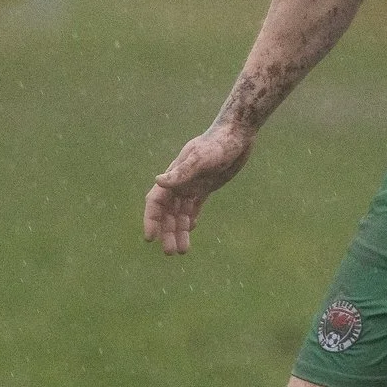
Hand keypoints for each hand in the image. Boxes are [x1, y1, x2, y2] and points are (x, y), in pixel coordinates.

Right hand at [143, 122, 254, 254]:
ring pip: (181, 214)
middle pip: (167, 213)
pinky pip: (193, 207)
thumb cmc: (218, 143)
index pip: (156, 202)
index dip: (150, 220)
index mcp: (174, 176)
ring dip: (179, 231)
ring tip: (183, 251)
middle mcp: (180, 183)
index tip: (150, 238)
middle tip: (171, 252)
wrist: (237, 134)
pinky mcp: (205, 187)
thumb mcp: (201, 158)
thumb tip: (158, 181)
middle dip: (167, 232)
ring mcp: (192, 185)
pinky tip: (191, 231)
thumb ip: (181, 171)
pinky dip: (190, 219)